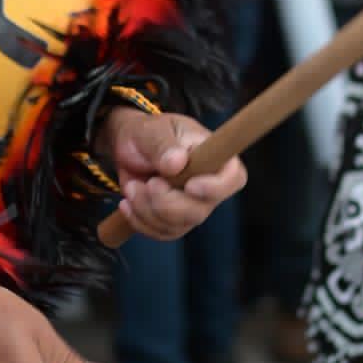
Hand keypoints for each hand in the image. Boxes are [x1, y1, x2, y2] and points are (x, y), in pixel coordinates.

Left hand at [95, 106, 246, 239]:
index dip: (216, 188)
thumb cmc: (148, 134)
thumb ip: (163, 145)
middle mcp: (209, 186)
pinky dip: (140, 221)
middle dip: (166, 202)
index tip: (190, 186)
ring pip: (177, 225)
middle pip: (199, 211)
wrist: (130, 149)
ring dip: (147, 210)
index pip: (233, 178)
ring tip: (132, 187)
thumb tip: (177, 162)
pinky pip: (161, 232)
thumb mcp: (152, 131)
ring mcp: (193, 206)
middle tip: (148, 183)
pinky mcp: (175, 221)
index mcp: (213, 156)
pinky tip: (128, 202)